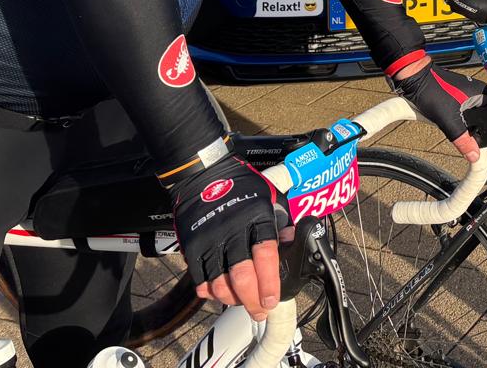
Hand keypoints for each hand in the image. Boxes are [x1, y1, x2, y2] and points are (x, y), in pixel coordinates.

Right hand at [167, 156, 284, 320]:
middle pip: (242, 275)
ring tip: (241, 303)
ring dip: (231, 299)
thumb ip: (281, 222)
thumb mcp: (269, 197)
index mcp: (257, 217)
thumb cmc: (242, 186)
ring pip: (220, 281)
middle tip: (258, 311)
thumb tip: (293, 242)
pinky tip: (219, 294)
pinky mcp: (193, 246)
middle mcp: (233, 230)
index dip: (269, 282)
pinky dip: (209, 291)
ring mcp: (211, 239)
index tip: (272, 300)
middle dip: (252, 300)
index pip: (266, 254)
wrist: (204, 174)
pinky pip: (200, 278)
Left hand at [391, 57, 486, 161]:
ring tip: (450, 120)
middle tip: (458, 128)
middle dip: (472, 129)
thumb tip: (475, 155)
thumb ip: (463, 140)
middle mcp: (479, 91)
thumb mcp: (448, 121)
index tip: (475, 140)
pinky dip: (457, 118)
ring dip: (464, 123)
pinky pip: (464, 112)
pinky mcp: (459, 94)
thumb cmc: (432, 90)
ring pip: (473, 116)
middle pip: (484, 119)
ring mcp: (469, 92)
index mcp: (482, 94)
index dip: (486, 133)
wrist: (415, 78)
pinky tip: (447, 117)